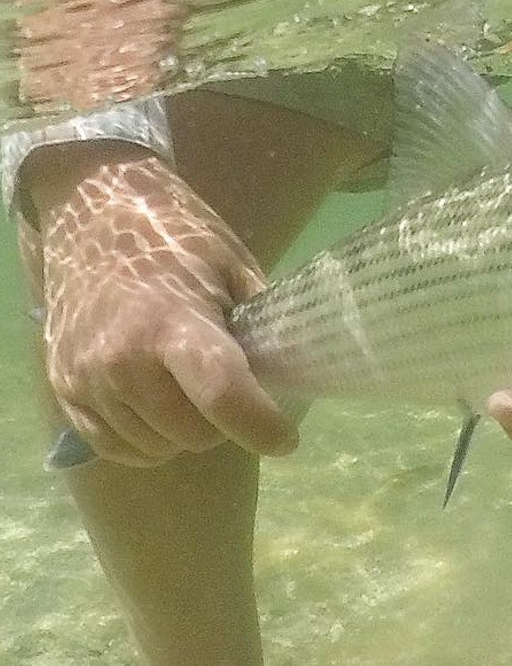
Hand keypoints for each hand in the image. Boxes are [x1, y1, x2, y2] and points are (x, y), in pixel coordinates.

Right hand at [23, 146, 298, 466]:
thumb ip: (260, 322)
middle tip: (235, 394)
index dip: (260, 425)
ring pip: (156, 448)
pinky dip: (147, 440)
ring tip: (193, 390)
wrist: (94, 217)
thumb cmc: (176, 237)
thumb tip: (292, 372)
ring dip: (185, 434)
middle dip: (225, 425)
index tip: (287, 439)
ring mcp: (86, 379)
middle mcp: (121, 359)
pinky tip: (160, 406)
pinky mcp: (63, 390)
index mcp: (172, 320)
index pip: (221, 393)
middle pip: (192, 434)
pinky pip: (115, 447)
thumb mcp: (233, 265)